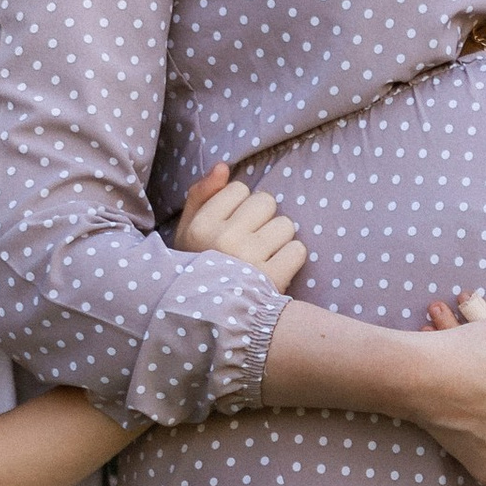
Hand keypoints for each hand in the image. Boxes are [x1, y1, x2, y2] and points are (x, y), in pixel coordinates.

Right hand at [176, 161, 307, 297]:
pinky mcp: (273, 279)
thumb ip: (201, 195)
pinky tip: (274, 270)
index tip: (231, 228)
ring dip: (279, 239)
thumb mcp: (188, 233)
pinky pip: (298, 250)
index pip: (239, 189)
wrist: (209, 318)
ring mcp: (250, 260)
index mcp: (201, 226)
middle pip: (266, 202)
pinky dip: (290, 259)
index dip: (239, 207)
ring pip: (285, 225)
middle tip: (250, 243)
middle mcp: (224, 240)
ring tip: (262, 258)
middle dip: (262, 219)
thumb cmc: (199, 268)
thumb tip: (224, 166)